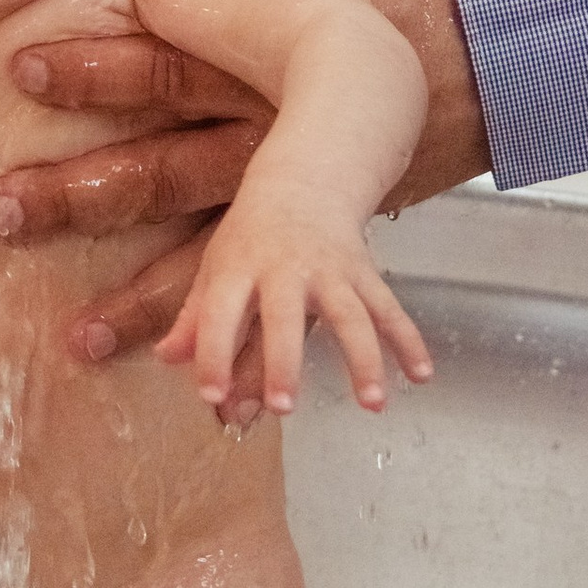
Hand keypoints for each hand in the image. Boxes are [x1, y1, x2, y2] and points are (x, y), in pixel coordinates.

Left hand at [0, 0, 488, 370]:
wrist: (517, 63)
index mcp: (269, 58)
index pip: (167, 62)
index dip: (95, 65)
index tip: (21, 67)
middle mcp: (276, 134)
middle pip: (164, 171)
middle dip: (80, 198)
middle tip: (0, 214)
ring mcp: (305, 191)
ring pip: (210, 253)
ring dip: (145, 302)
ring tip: (76, 341)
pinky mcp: (333, 226)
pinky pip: (270, 289)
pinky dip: (234, 333)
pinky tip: (189, 376)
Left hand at [156, 178, 432, 418]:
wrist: (306, 179)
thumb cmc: (251, 234)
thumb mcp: (216, 267)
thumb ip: (194, 317)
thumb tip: (167, 358)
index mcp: (239, 268)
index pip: (219, 313)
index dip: (212, 353)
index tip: (212, 394)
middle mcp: (286, 270)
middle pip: (285, 318)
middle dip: (284, 362)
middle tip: (282, 408)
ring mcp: (332, 271)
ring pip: (351, 315)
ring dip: (364, 359)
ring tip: (373, 402)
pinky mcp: (364, 274)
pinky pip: (390, 309)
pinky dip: (408, 340)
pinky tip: (421, 375)